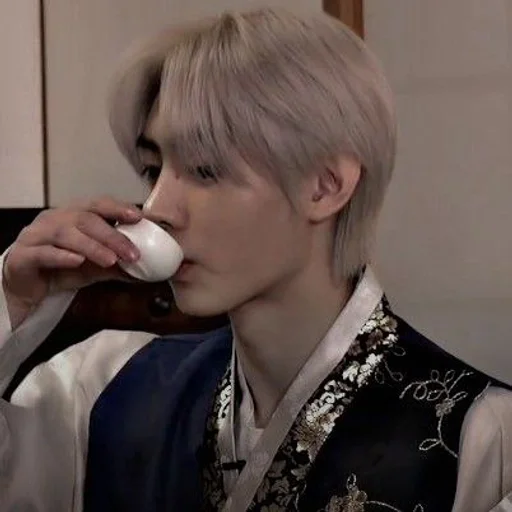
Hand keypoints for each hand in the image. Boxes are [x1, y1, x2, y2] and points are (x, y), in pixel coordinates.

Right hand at [2, 196, 142, 327]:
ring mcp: (36, 235)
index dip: (118, 208)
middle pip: (86, 219)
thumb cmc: (61, 269)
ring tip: (111, 260)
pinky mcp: (23, 255)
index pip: (98, 205)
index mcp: (73, 215)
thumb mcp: (94, 267)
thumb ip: (117, 265)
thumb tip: (146, 269)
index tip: (139, 217)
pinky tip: (77, 261)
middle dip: (112, 236)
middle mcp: (54, 219)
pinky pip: (42, 252)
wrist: (26, 287)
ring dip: (92, 246)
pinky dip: (61, 255)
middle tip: (133, 253)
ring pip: (66, 234)